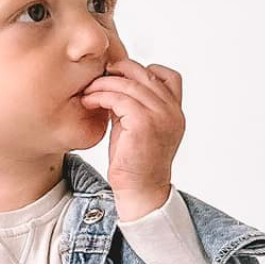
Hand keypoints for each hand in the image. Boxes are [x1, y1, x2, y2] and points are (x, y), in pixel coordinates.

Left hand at [77, 55, 184, 219]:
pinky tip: (89, 102)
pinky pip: (118, 98)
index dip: (143, 70)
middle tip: (98, 77)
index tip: (120, 77)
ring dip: (104, 84)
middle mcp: (173, 112)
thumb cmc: (136, 165)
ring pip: (129, 84)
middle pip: (145, 74)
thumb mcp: (139, 128)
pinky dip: (100, 96)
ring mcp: (161, 116)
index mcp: (176, 112)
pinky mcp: (143, 123)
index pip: (168, 76)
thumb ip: (135, 105)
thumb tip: (116, 83)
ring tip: (88, 91)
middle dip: (119, 71)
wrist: (140, 193)